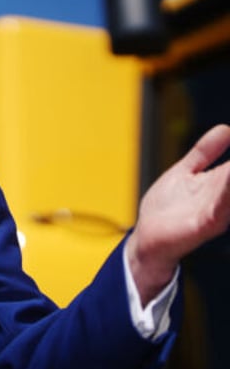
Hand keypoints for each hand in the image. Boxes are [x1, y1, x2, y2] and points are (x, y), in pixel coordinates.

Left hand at [126, 124, 229, 304]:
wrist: (148, 239)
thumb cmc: (168, 208)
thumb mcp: (186, 172)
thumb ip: (204, 152)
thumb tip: (225, 129)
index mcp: (220, 184)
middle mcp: (223, 199)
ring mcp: (214, 213)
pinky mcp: (201, 226)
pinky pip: (218, 211)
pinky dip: (226, 197)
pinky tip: (229, 176)